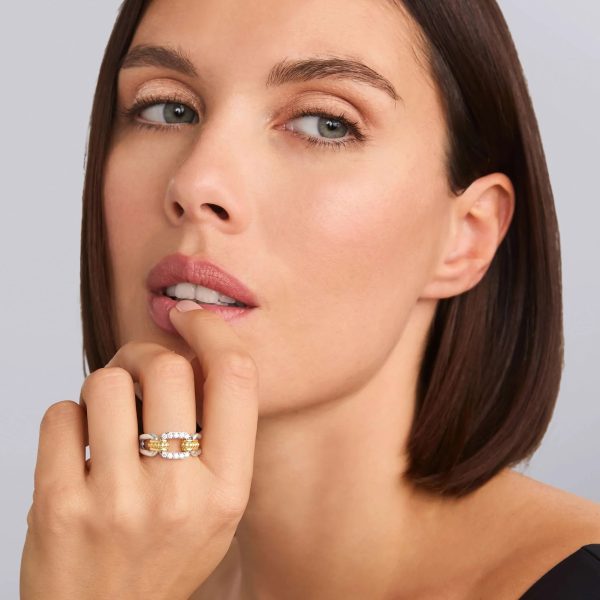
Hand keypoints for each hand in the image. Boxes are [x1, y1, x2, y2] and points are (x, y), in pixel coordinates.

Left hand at [20, 303, 257, 598]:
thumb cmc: (161, 558)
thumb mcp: (216, 507)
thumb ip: (218, 438)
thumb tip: (194, 355)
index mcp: (227, 490)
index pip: (235, 379)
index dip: (212, 332)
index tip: (192, 319)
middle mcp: (178, 494)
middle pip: (167, 367)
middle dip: (143, 353)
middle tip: (134, 369)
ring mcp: (116, 502)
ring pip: (105, 383)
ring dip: (102, 386)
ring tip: (104, 416)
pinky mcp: (59, 507)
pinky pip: (60, 414)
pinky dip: (67, 418)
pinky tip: (76, 448)